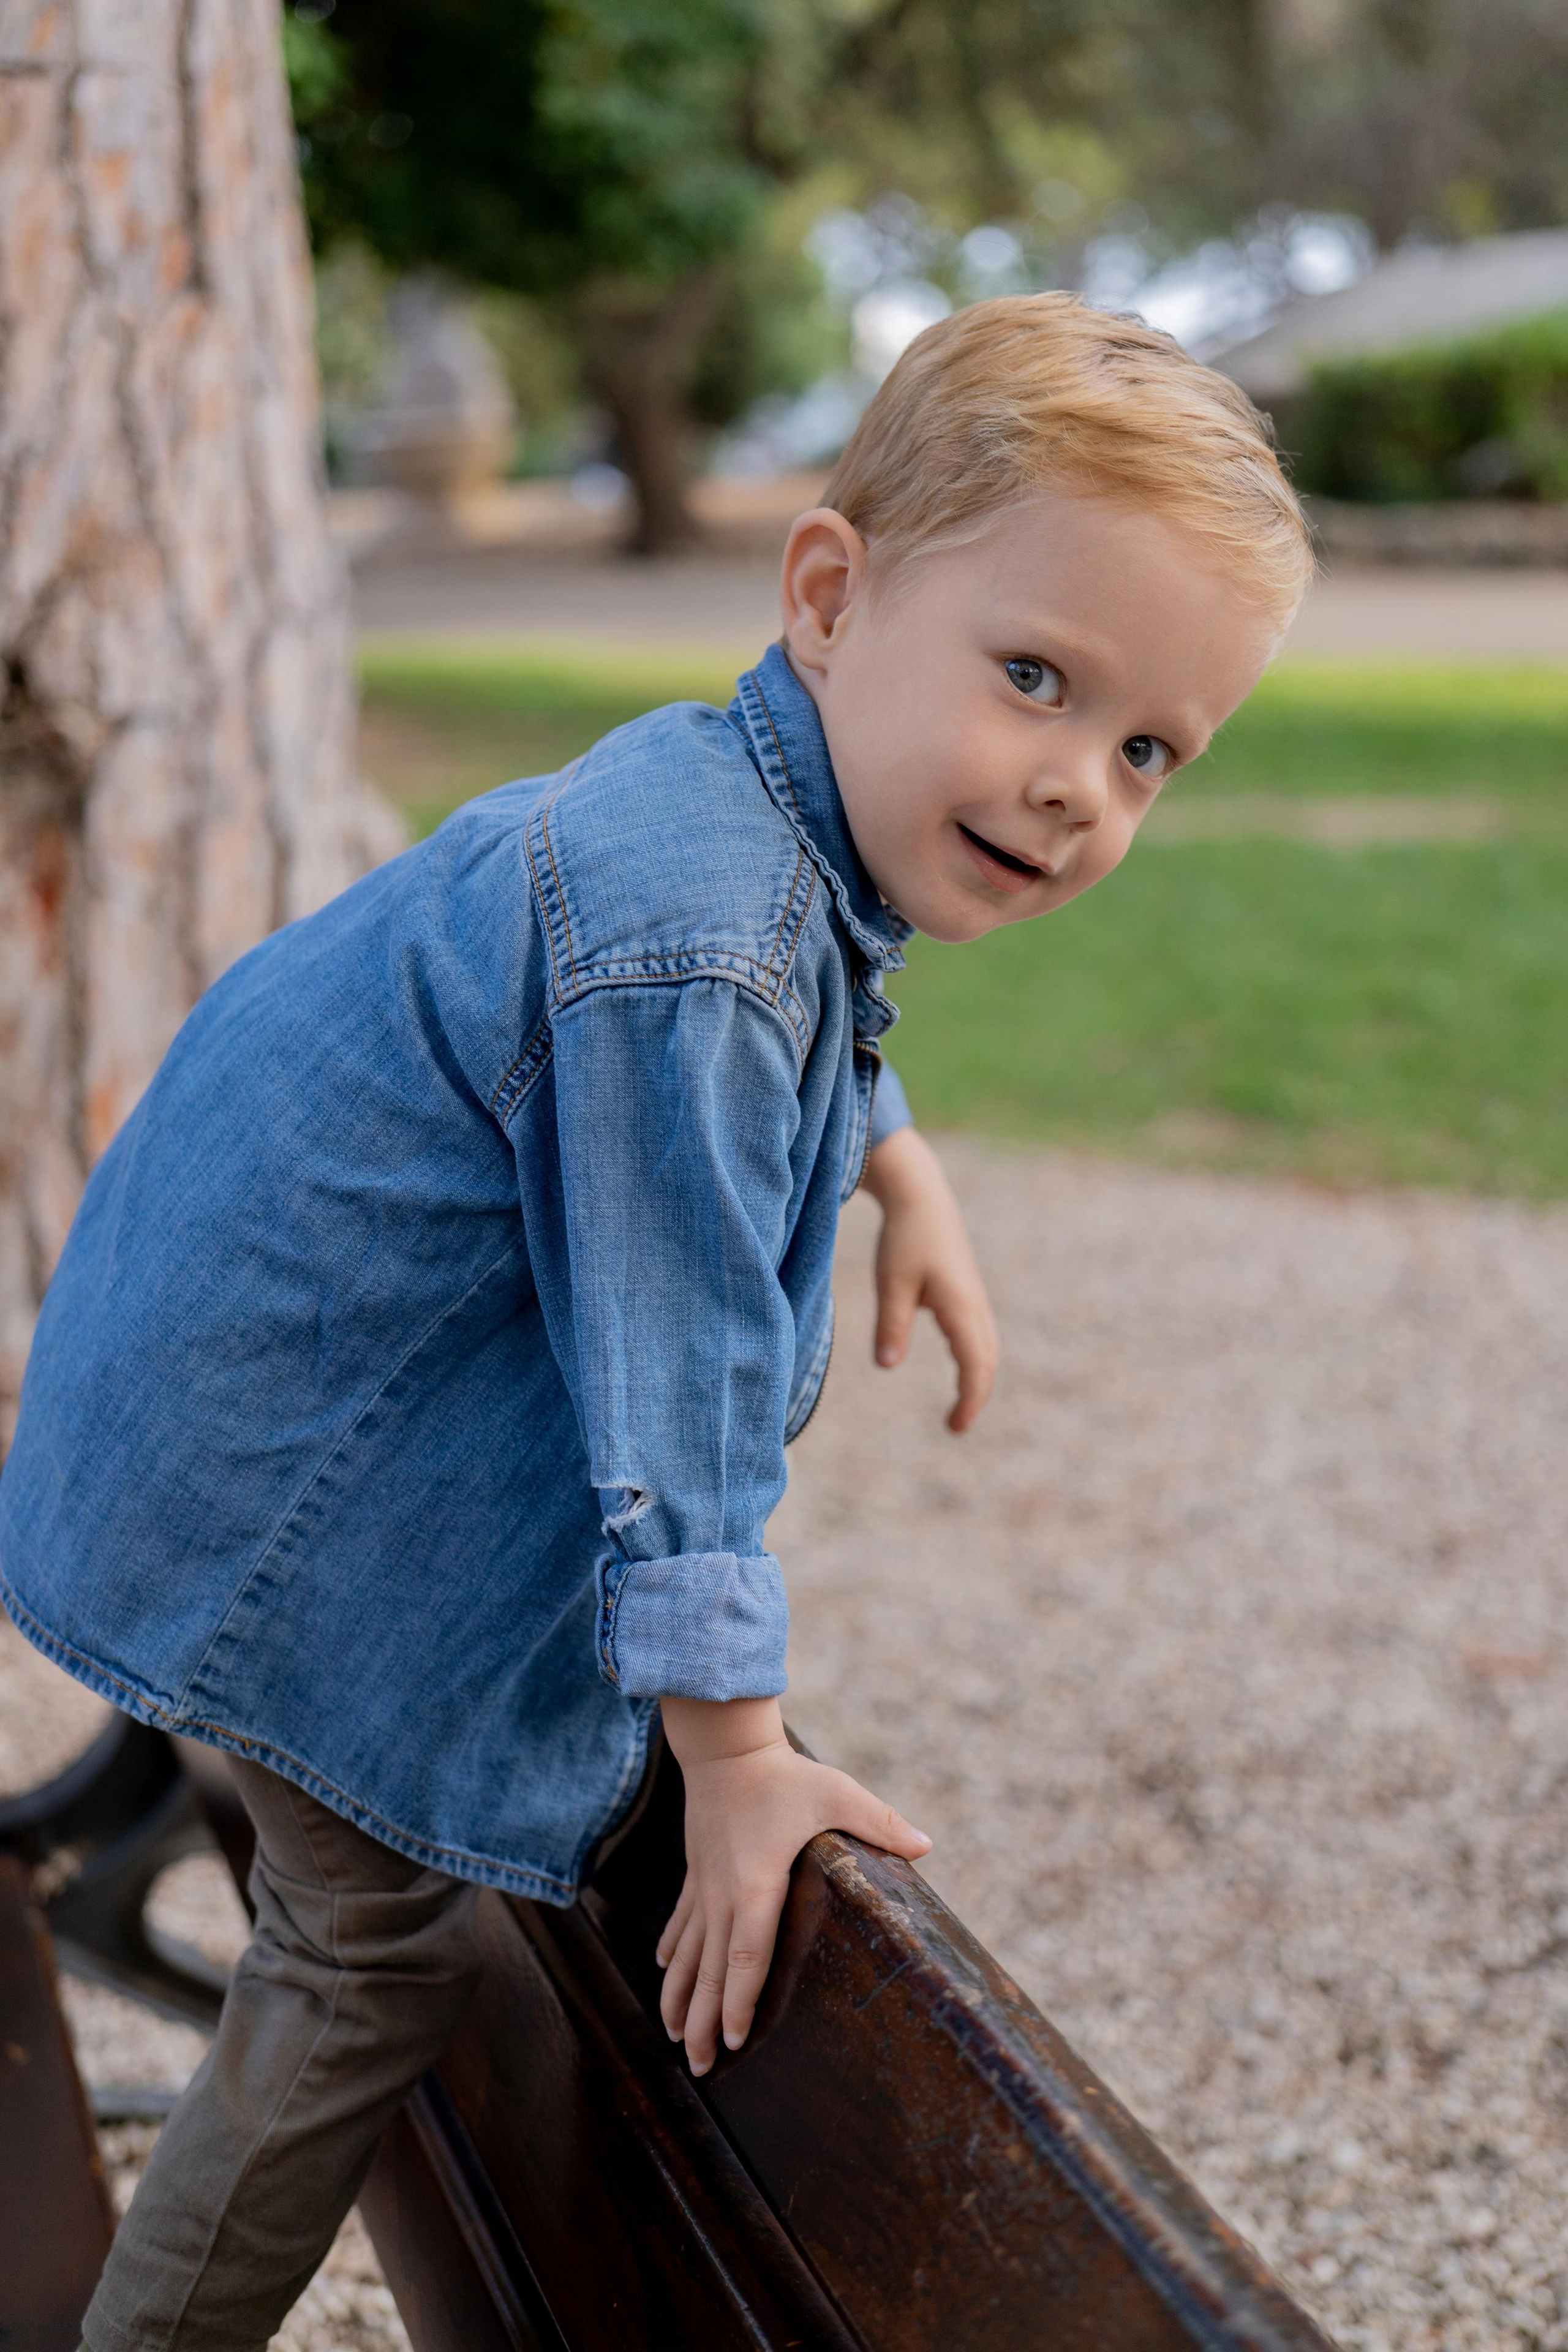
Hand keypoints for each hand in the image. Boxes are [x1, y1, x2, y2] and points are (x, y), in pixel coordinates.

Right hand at [655, 1695, 930, 2075]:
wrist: (726, 1747)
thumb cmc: (785, 1774)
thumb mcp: (837, 1793)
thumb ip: (880, 1821)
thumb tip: (927, 1846)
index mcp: (755, 1885)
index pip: (747, 1957)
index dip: (740, 2003)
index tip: (734, 2042)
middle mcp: (723, 1894)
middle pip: (712, 1970)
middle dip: (703, 2021)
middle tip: (695, 2068)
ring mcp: (704, 1885)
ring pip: (688, 1953)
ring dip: (680, 1996)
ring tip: (672, 2036)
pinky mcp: (697, 1872)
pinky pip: (681, 1921)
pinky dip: (673, 1951)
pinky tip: (664, 1970)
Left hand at [862, 1125, 997, 1431]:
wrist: (921, 1195)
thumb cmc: (903, 1238)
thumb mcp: (891, 1283)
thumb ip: (891, 1326)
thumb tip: (886, 1367)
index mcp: (961, 1308)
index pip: (975, 1366)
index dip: (969, 1401)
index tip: (955, 1427)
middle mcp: (975, 1305)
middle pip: (987, 1361)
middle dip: (976, 1396)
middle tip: (955, 1426)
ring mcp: (975, 1297)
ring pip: (987, 1347)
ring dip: (979, 1377)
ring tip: (960, 1405)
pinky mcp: (967, 1290)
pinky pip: (979, 1333)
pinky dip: (976, 1357)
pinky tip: (961, 1365)